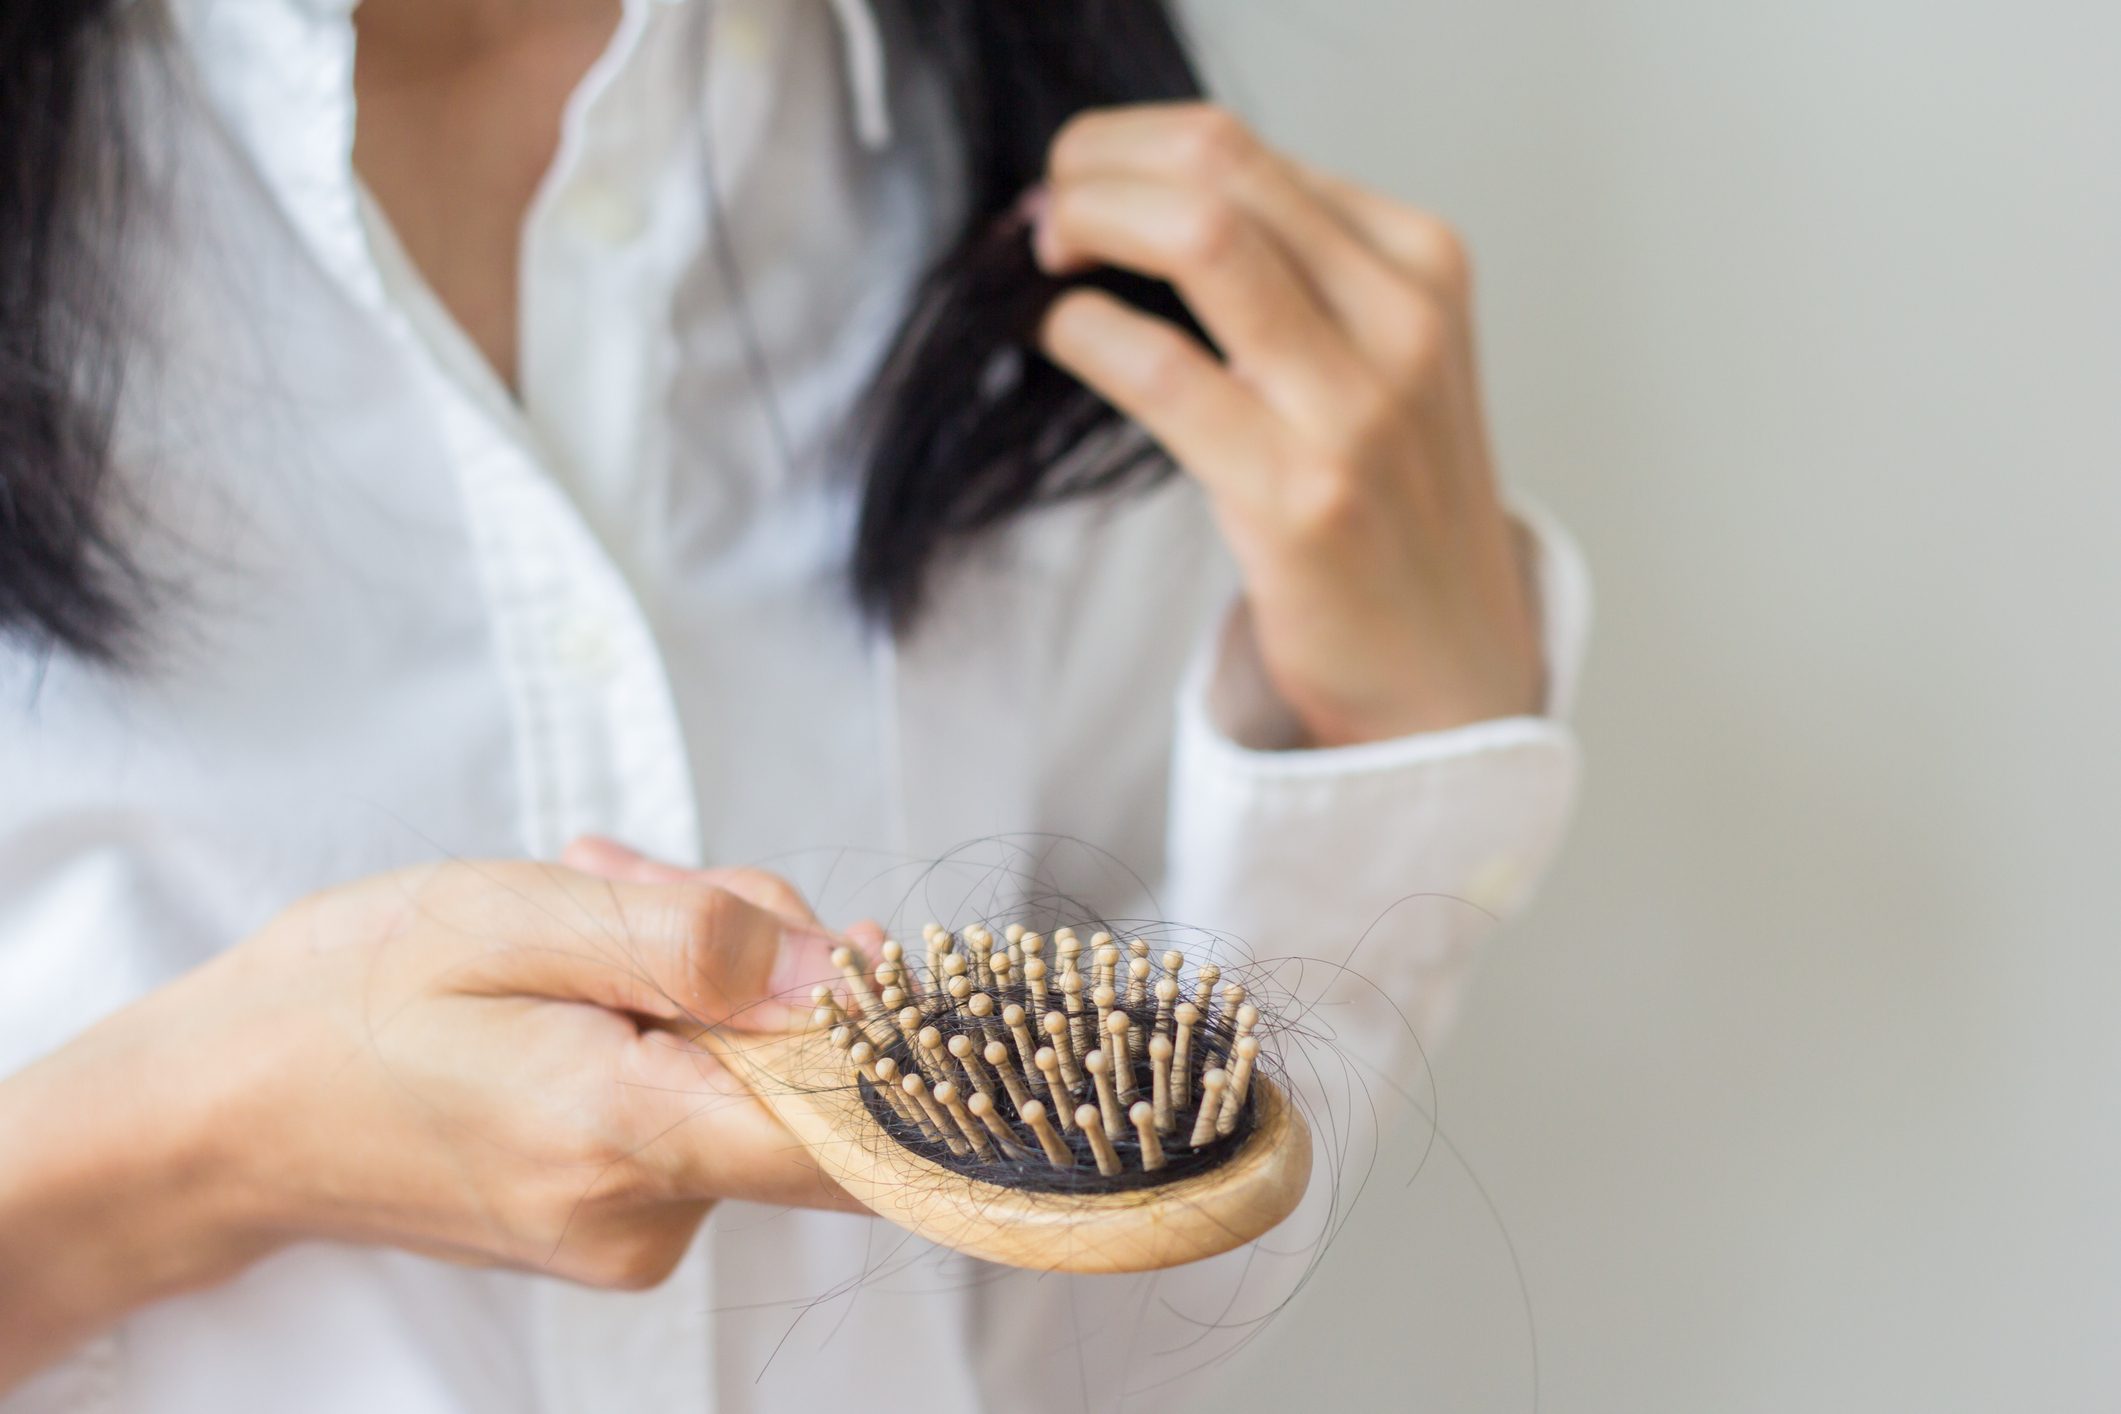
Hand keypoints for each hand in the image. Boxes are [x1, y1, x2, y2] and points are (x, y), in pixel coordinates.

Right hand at [0, 848, 855, 1388]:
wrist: (216, 1112)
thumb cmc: (343, 1001)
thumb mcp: (516, 917)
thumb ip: (692, 941)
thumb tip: (840, 969)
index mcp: (623, 1138)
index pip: (850, 1128)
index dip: (883, 1024)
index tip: (853, 941)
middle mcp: (642, 1216)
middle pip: (801, 1077)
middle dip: (751, 952)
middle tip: (633, 878)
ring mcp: (628, 1234)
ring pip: (748, 1079)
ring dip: (695, 975)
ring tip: (580, 914)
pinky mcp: (613, 1222)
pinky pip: (696, 1104)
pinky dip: (663, 1024)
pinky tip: (579, 972)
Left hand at [1035, 103, 1545, 745]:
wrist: (1446, 670)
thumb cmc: (1388, 508)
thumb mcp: (1377, 359)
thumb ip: (1292, 276)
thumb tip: (1138, 200)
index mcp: (1421, 266)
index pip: (1246, 151)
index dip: (1132, 148)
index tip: (1078, 180)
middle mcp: (1403, 320)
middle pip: (1220, 167)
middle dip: (1100, 163)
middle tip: (1046, 205)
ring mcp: (1359, 409)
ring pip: (1200, 239)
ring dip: (1090, 223)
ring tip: (1043, 253)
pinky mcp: (1301, 497)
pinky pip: (1164, 372)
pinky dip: (1086, 332)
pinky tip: (1061, 334)